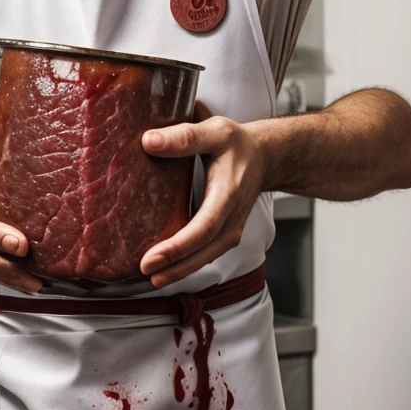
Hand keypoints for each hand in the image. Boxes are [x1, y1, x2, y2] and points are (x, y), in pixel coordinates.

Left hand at [139, 104, 267, 287]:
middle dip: (175, 267)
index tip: (152, 259)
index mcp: (228, 194)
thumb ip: (185, 137)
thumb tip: (148, 141)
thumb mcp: (215, 132)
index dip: (178, 247)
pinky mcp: (224, 233)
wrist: (265, 157)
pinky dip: (186, 264)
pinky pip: (205, 254)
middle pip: (204, 252)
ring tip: (152, 277)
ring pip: (205, 258)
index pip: (203, 228)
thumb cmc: (237, 144)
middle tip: (146, 273)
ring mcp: (230, 229)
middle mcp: (231, 218)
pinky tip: (165, 267)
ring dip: (180, 271)